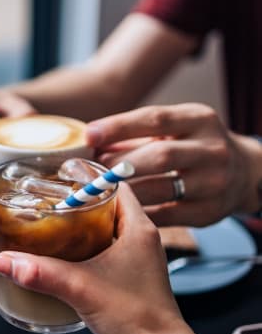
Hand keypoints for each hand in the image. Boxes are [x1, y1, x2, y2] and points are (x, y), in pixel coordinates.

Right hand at [0, 184, 190, 333]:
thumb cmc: (137, 317)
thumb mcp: (80, 287)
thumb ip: (39, 272)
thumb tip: (2, 260)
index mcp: (138, 227)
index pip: (116, 184)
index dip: (89, 177)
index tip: (64, 176)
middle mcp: (138, 238)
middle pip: (106, 206)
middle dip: (78, 202)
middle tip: (51, 200)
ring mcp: (134, 258)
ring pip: (103, 229)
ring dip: (80, 226)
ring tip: (52, 224)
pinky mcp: (126, 276)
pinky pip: (103, 251)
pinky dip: (83, 248)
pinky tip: (63, 256)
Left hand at [87, 103, 261, 225]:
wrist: (243, 172)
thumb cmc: (192, 146)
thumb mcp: (173, 130)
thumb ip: (135, 135)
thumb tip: (90, 142)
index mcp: (198, 119)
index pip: (155, 118)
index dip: (118, 126)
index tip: (89, 135)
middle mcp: (211, 148)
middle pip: (160, 155)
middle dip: (119, 164)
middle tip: (92, 169)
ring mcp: (215, 182)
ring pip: (161, 188)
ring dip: (124, 190)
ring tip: (101, 189)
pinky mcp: (210, 211)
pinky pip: (166, 215)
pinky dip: (138, 212)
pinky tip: (120, 208)